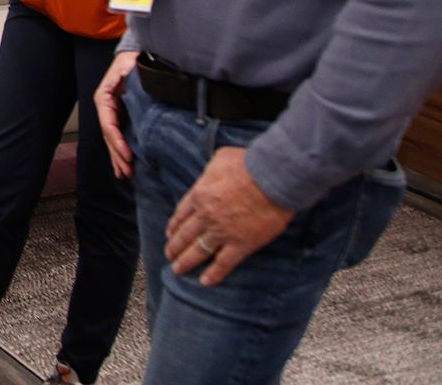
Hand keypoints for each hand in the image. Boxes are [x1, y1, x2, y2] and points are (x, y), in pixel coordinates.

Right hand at [94, 51, 139, 178]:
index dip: (117, 142)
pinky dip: (120, 151)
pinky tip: (123, 165)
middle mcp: (106, 107)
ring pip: (112, 139)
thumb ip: (127, 78)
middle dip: (117, 156)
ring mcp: (112, 112)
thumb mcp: (129, 67)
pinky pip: (119, 136)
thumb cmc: (133, 60)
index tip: (128, 156)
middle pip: (109, 136)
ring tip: (125, 174)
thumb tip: (128, 92)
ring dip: (117, 158)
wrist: (136, 54)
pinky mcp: (121, 116)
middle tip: (127, 172)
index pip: (108, 125)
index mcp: (104, 97)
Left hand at [164, 146, 293, 285]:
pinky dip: (214, 274)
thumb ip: (210, 170)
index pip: (180, 215)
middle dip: (175, 246)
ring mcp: (222, 232)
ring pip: (198, 251)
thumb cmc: (248, 164)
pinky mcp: (241, 245)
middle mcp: (206, 216)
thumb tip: (209, 173)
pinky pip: (224, 264)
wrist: (272, 178)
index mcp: (199, 194)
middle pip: (185, 235)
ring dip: (186, 261)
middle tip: (169, 255)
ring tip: (178, 269)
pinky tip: (205, 282)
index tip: (169, 233)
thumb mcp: (220, 159)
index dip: (173, 226)